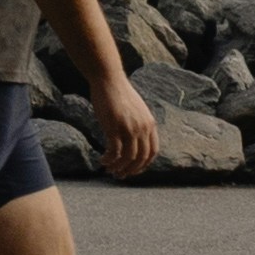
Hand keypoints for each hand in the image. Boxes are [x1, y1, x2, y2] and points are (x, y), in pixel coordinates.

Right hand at [93, 58, 160, 181]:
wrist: (109, 79)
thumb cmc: (119, 93)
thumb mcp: (136, 110)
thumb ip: (139, 124)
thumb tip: (135, 139)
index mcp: (150, 124)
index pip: (152, 152)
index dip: (143, 165)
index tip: (132, 170)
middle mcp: (142, 127)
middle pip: (140, 158)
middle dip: (130, 170)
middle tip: (119, 175)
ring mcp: (129, 128)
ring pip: (127, 158)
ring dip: (117, 167)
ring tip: (108, 169)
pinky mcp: (114, 127)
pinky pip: (114, 152)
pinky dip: (108, 160)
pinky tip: (102, 160)